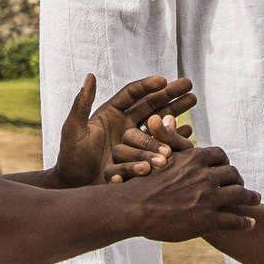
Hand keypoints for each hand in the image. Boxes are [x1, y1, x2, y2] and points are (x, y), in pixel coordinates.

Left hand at [51, 73, 196, 188]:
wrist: (75, 188)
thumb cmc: (70, 158)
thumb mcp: (74, 129)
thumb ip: (82, 104)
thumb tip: (90, 75)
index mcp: (111, 114)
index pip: (133, 95)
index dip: (148, 86)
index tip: (164, 80)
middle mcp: (126, 125)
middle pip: (151, 105)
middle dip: (169, 95)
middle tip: (189, 86)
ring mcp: (135, 142)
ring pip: (158, 124)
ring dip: (176, 112)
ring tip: (193, 102)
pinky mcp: (142, 158)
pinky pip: (160, 146)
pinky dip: (174, 138)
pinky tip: (188, 131)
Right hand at [122, 143, 260, 240]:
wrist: (134, 208)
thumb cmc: (139, 182)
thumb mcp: (154, 154)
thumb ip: (165, 138)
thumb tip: (165, 116)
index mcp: (194, 159)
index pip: (220, 155)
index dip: (224, 163)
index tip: (225, 168)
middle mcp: (206, 176)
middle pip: (233, 174)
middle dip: (238, 179)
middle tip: (241, 185)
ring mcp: (209, 198)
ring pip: (240, 195)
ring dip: (250, 198)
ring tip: (255, 200)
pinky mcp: (209, 219)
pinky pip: (235, 220)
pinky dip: (245, 221)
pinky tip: (250, 223)